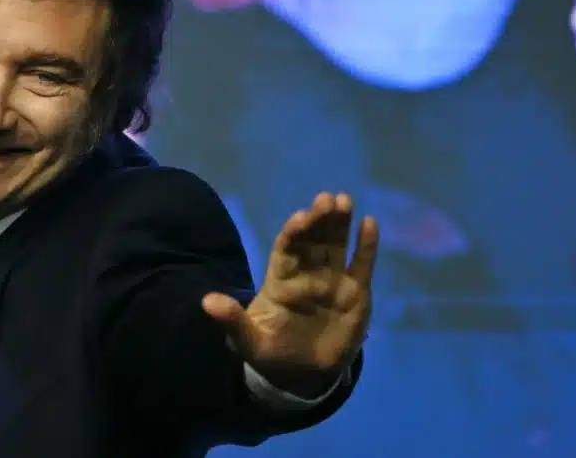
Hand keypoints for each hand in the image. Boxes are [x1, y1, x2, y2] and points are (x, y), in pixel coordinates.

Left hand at [203, 192, 376, 396]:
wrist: (303, 376)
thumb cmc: (271, 352)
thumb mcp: (247, 341)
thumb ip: (232, 320)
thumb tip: (207, 301)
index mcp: (281, 279)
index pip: (287, 248)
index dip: (294, 231)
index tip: (301, 217)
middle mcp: (307, 272)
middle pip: (313, 240)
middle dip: (319, 219)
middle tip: (327, 199)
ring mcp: (332, 280)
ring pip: (336, 245)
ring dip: (339, 223)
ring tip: (344, 200)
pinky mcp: (355, 293)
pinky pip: (361, 265)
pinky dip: (366, 245)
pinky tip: (369, 223)